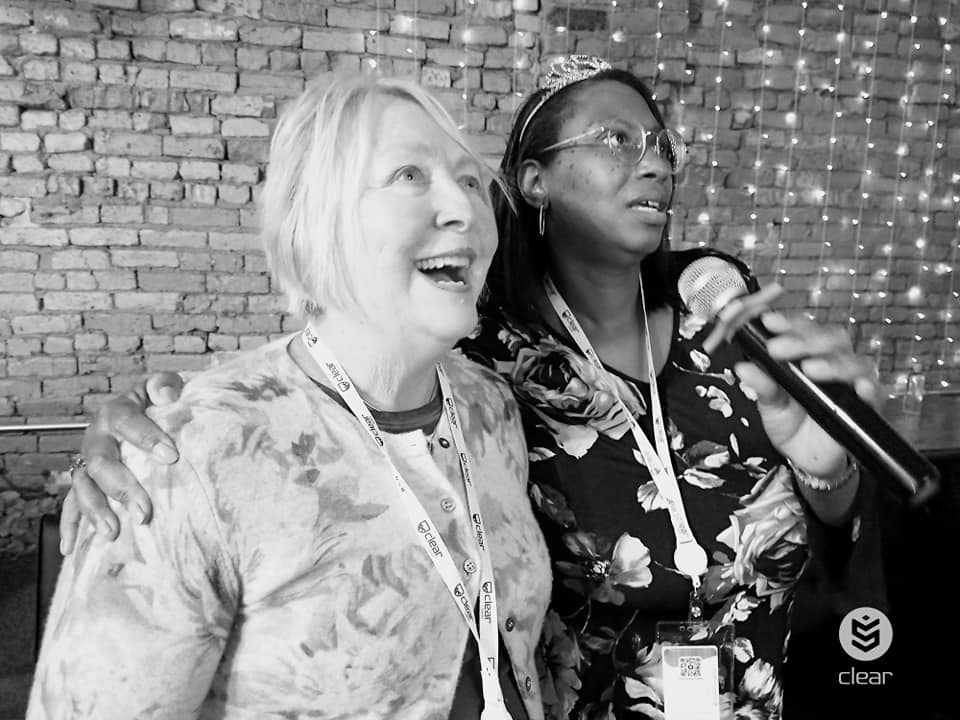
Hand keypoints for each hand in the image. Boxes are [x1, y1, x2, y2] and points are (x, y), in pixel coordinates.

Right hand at [59, 372, 184, 554]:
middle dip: (122, 488)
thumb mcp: (162, 386)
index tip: (172, 455)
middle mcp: (96, 439)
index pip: (127, 421)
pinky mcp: (85, 483)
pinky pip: (71, 506)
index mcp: (115, 412)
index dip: (146, 437)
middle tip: (145, 510)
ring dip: (96, 511)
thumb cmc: (155, 403)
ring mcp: (87, 463)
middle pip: (102, 462)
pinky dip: (70, 526)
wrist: (140, 413)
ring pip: (83, 487)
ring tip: (113, 532)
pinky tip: (71, 548)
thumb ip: (165, 384)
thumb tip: (166, 393)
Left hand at [705, 287, 878, 477]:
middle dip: (805, 340)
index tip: (769, 322)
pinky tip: (859, 387)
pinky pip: (876, 393)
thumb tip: (743, 367)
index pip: (805, 329)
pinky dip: (869, 388)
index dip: (790, 322)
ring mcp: (852, 383)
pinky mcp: (868, 407)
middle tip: (779, 349)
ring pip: (854, 361)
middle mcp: (834, 362)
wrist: (804, 457)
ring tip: (810, 369)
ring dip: (832, 362)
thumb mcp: (769, 404)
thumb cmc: (790, 422)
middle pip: (832, 338)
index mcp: (809, 354)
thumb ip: (762, 385)